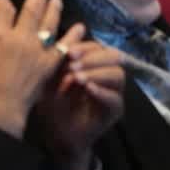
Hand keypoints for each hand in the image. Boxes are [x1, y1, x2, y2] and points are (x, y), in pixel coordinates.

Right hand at [0, 0, 82, 138]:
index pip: (2, 8)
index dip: (4, 3)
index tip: (6, 2)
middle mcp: (19, 37)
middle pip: (31, 9)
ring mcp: (38, 49)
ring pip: (50, 23)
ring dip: (55, 9)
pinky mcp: (51, 63)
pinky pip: (66, 45)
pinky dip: (74, 36)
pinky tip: (80, 27)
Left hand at [31, 41, 123, 169]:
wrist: (56, 136)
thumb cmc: (53, 106)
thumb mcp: (52, 80)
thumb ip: (61, 59)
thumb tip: (72, 33)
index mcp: (94, 66)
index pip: (98, 48)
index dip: (86, 47)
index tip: (69, 52)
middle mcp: (107, 77)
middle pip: (113, 57)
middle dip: (93, 58)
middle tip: (73, 65)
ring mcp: (113, 93)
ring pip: (117, 74)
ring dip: (98, 73)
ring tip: (78, 79)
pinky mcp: (114, 111)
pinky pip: (115, 98)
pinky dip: (102, 92)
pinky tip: (88, 90)